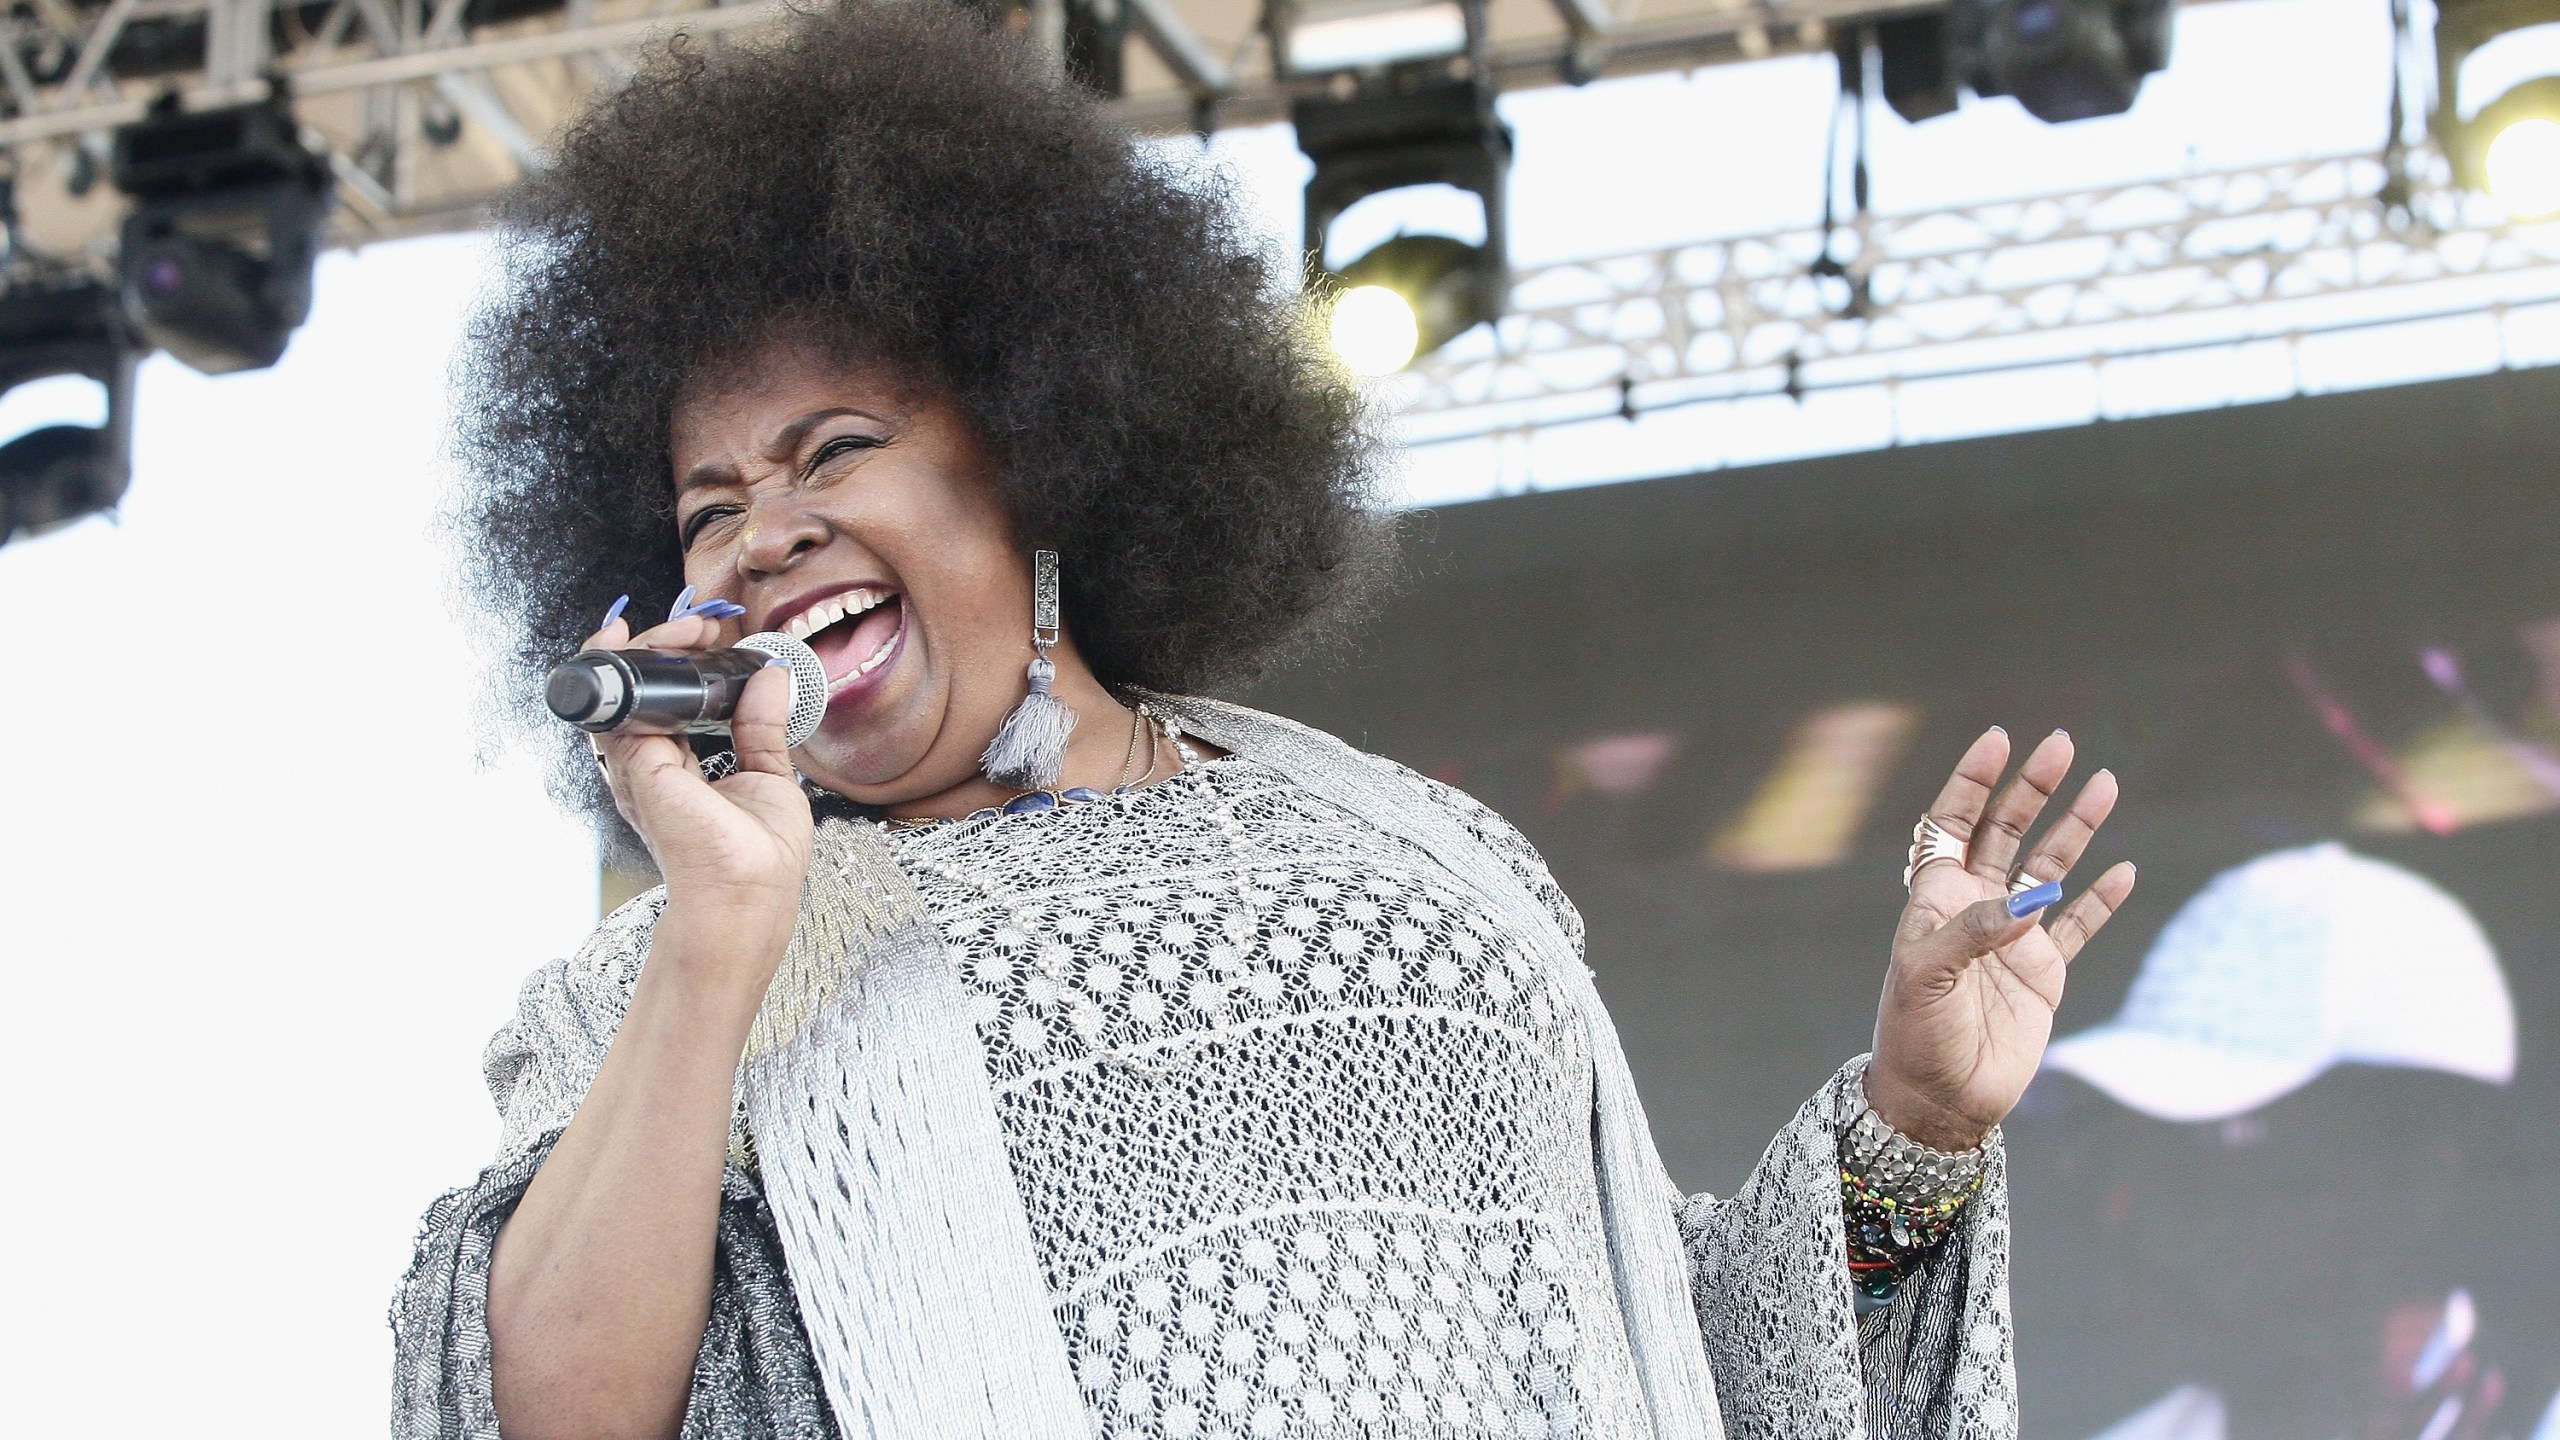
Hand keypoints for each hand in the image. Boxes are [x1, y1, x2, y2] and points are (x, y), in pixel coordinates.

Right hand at [585, 601, 813, 976]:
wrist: (749, 898)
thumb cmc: (759, 861)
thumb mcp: (769, 778)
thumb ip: (760, 728)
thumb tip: (771, 677)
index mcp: (677, 772)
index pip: (662, 706)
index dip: (675, 666)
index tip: (705, 637)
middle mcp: (650, 769)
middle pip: (637, 692)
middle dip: (662, 646)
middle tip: (698, 627)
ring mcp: (638, 769)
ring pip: (622, 691)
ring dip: (651, 648)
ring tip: (687, 629)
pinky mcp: (638, 768)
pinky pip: (619, 706)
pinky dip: (632, 667)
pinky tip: (660, 645)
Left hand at [1866, 728, 2136, 1150]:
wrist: (1941, 1102)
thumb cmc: (1917, 1036)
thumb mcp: (1926, 978)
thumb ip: (1973, 933)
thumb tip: (2029, 899)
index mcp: (1936, 899)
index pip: (1953, 823)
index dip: (1973, 780)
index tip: (1999, 739)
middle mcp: (1976, 909)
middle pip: (2006, 831)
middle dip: (2032, 788)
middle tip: (2063, 746)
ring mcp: (2013, 938)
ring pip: (2049, 868)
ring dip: (2075, 828)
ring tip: (2106, 783)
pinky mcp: (2044, 974)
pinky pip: (2079, 926)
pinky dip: (2100, 899)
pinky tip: (2123, 869)